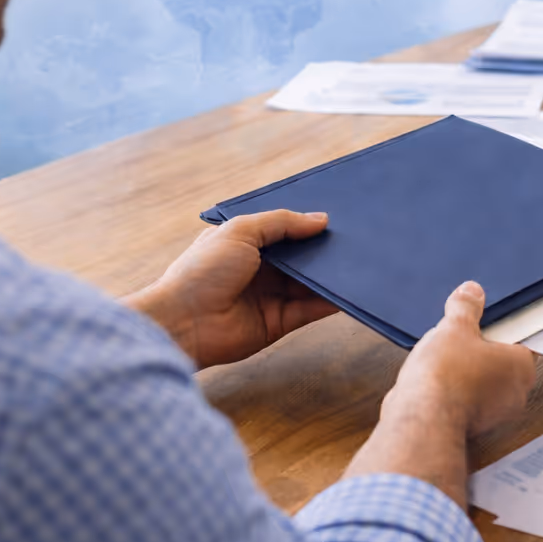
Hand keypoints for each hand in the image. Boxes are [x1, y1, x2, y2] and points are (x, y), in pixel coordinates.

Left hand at [126, 210, 338, 367]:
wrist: (184, 322)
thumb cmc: (202, 270)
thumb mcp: (240, 231)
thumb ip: (282, 223)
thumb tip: (321, 219)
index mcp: (245, 243)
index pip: (283, 231)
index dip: (306, 225)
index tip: (336, 218)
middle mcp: (259, 269)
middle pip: (300, 257)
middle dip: (323, 249)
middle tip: (354, 239)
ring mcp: (270, 296)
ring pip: (309, 283)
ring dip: (330, 275)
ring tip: (359, 261)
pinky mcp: (279, 322)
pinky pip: (311, 309)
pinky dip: (330, 301)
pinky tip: (348, 289)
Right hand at [387, 281, 536, 438]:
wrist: (422, 419)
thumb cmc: (446, 375)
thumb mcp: (454, 328)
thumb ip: (465, 308)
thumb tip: (472, 291)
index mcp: (522, 365)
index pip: (520, 339)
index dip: (500, 329)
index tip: (482, 323)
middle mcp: (515, 393)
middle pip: (499, 362)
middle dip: (478, 352)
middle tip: (457, 339)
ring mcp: (494, 414)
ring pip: (481, 384)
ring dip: (463, 374)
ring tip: (440, 361)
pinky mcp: (471, 427)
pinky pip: (464, 402)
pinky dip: (452, 393)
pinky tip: (433, 382)